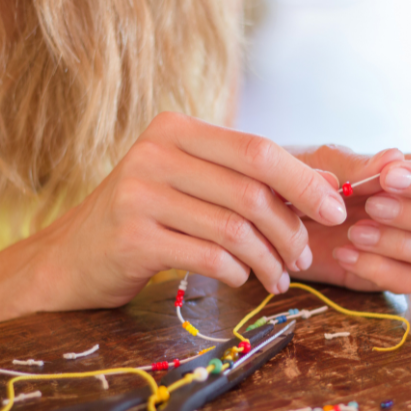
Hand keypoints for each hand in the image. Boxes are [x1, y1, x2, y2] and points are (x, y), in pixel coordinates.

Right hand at [0, 113, 347, 320]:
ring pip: (234, 229)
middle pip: (251, 191)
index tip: (335, 212)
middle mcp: (155, 153)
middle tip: (303, 258)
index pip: (258, 150)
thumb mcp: (192, 185)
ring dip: (268, 260)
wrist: (75, 256)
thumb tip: (326, 187)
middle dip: (290, 230)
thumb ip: (247, 180)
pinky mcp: (132, 237)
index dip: (305, 182)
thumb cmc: (146, 218)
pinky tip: (240, 279)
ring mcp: (139, 195)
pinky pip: (209, 257)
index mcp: (176, 131)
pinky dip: (237, 272)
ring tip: (278, 278)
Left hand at [292, 145, 410, 293]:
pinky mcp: (386, 275)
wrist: (274, 216)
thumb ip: (356, 164)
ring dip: (402, 245)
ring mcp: (406, 248)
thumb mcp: (323, 165)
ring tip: (354, 233)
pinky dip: (378, 269)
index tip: (388, 180)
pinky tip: (343, 253)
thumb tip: (394, 158)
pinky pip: (408, 282)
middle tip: (373, 209)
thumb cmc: (303, 182)